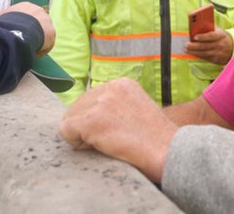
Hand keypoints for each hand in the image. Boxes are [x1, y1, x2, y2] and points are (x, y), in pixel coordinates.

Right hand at [0, 2, 54, 55]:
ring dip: (36, 41)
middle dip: (30, 33)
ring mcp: (48, 22)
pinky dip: (40, 49)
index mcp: (28, 6)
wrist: (17, 31)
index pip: (27, 16)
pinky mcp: (52, 34)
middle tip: (21, 42)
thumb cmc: (6, 23)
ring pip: (43, 34)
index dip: (22, 26)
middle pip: (37, 25)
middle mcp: (40, 12)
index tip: (16, 33)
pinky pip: (47, 43)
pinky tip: (31, 53)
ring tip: (26, 48)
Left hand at [60, 78, 176, 182]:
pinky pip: (66, 131)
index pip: (91, 98)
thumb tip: (93, 115)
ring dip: (83, 135)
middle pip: (78, 107)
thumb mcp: (138, 109)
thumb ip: (117, 106)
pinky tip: (98, 147)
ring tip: (107, 144)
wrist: (167, 150)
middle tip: (110, 140)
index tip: (113, 131)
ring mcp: (100, 104)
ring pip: (70, 118)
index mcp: (122, 84)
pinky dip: (76, 143)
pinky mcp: (91, 121)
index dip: (97, 118)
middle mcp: (110, 88)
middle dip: (87, 126)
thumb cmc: (156, 139)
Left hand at [185, 26, 233, 64]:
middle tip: (186, 44)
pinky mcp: (215, 59)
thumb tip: (197, 25)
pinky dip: (197, 55)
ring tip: (186, 49)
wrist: (232, 47)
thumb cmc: (221, 36)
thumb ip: (209, 27)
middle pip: (205, 46)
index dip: (203, 37)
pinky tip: (192, 53)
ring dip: (194, 51)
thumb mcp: (218, 30)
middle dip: (194, 46)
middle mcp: (219, 44)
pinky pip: (205, 57)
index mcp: (220, 35)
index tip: (194, 37)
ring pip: (204, 53)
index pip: (211, 36)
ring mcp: (218, 53)